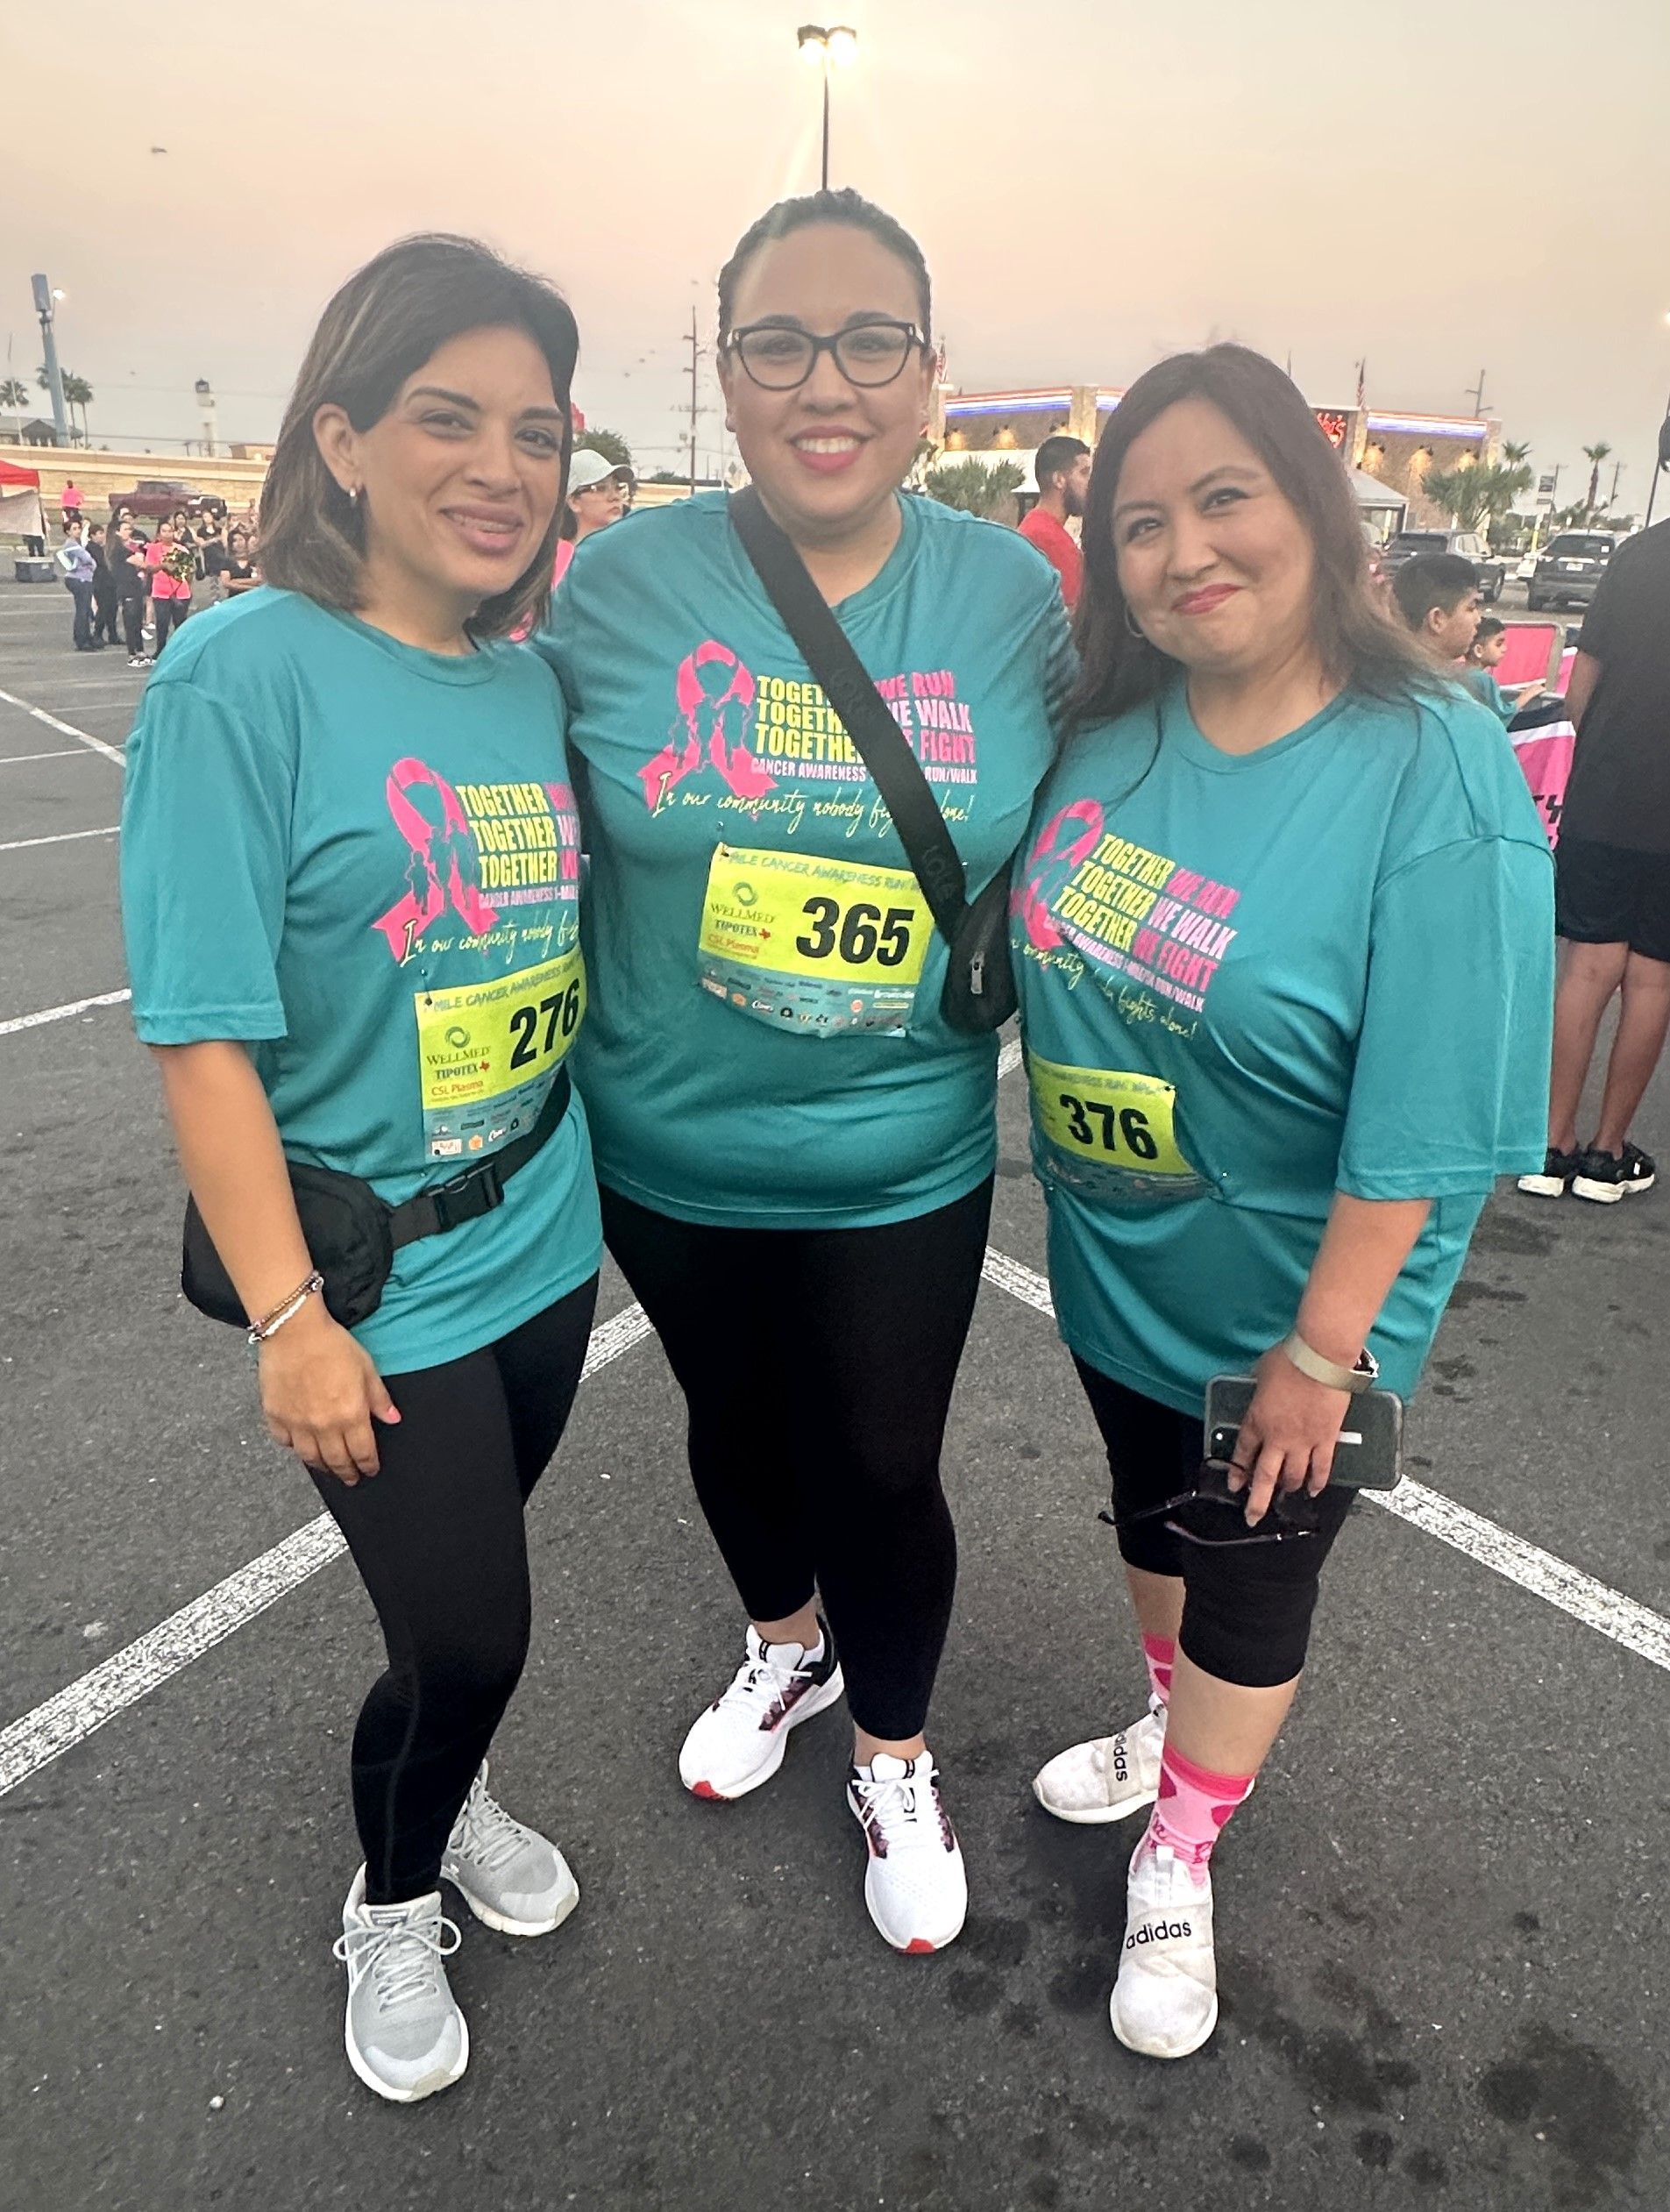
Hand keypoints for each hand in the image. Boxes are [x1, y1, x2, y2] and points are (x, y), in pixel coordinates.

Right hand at [257, 1300, 400, 1483]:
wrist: (294, 1331)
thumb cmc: (331, 1344)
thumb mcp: (366, 1368)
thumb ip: (379, 1398)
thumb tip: (393, 1418)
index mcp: (350, 1415)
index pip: (363, 1453)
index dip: (368, 1465)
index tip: (370, 1470)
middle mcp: (324, 1426)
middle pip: (337, 1461)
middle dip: (347, 1473)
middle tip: (352, 1478)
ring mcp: (297, 1424)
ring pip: (310, 1458)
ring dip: (322, 1467)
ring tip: (329, 1468)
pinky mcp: (276, 1416)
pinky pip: (285, 1442)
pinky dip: (294, 1447)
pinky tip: (300, 1445)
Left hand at [1225, 1343, 1349, 1525]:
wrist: (1320, 1359)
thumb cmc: (1290, 1360)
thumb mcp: (1262, 1371)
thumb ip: (1261, 1387)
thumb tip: (1263, 1384)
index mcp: (1257, 1420)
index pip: (1244, 1452)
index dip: (1238, 1472)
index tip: (1235, 1485)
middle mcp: (1277, 1437)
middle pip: (1265, 1477)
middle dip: (1257, 1500)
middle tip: (1252, 1516)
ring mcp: (1303, 1442)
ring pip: (1293, 1477)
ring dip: (1288, 1489)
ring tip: (1286, 1495)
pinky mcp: (1326, 1439)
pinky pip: (1321, 1468)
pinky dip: (1318, 1482)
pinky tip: (1314, 1490)